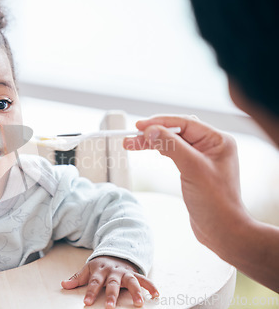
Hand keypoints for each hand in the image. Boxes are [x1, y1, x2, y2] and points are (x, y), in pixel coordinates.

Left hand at [61, 256, 157, 307]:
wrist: (114, 253)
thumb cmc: (100, 266)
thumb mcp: (87, 269)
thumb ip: (77, 278)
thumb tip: (64, 285)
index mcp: (100, 270)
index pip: (93, 282)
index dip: (90, 292)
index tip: (87, 303)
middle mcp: (113, 271)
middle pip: (112, 283)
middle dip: (111, 295)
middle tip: (110, 306)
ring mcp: (125, 272)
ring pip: (131, 281)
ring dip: (135, 291)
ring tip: (139, 303)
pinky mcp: (135, 273)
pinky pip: (144, 279)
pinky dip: (151, 286)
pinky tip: (156, 294)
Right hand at [123, 115, 246, 249]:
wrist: (222, 230)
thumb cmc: (215, 201)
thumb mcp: (192, 168)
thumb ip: (171, 146)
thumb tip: (150, 130)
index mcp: (218, 140)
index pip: (185, 123)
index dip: (160, 122)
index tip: (139, 126)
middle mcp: (212, 146)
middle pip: (177, 131)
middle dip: (153, 132)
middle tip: (131, 137)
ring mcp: (202, 158)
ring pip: (173, 142)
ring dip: (152, 142)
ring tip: (131, 144)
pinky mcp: (194, 169)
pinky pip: (173, 153)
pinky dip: (159, 150)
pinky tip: (149, 149)